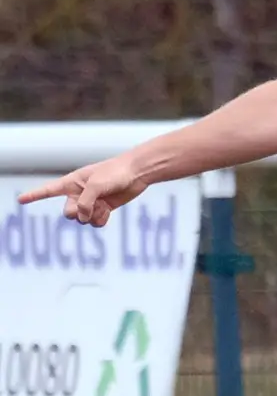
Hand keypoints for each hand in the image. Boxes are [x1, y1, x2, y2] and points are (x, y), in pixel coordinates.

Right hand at [17, 156, 147, 226]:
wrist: (137, 173)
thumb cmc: (115, 173)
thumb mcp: (96, 185)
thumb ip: (85, 203)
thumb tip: (83, 218)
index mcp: (72, 182)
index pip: (48, 190)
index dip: (34, 195)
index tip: (20, 200)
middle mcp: (79, 193)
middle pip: (68, 213)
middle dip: (78, 213)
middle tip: (89, 205)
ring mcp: (92, 202)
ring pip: (82, 220)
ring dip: (92, 217)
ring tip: (103, 206)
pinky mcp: (104, 208)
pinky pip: (95, 222)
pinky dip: (101, 220)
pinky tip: (108, 211)